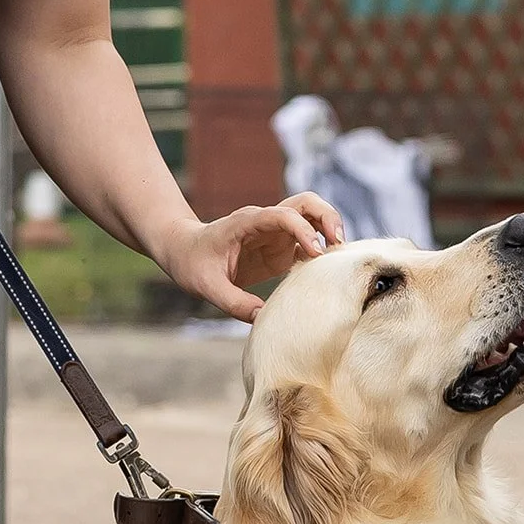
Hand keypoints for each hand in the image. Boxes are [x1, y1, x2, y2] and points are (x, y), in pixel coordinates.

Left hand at [154, 194, 343, 321]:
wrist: (184, 252)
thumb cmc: (192, 264)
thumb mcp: (208, 287)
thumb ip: (234, 303)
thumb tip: (262, 319)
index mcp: (247, 223)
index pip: (282, 215)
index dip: (303, 229)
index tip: (315, 252)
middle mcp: (265, 223)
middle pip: (306, 203)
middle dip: (327, 217)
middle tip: (338, 244)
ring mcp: (275, 233)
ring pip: (311, 217)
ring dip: (329, 229)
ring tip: (339, 257)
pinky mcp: (280, 248)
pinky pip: (308, 242)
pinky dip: (323, 251)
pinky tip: (328, 271)